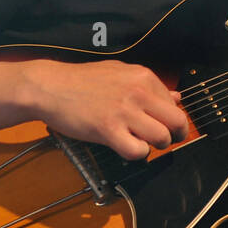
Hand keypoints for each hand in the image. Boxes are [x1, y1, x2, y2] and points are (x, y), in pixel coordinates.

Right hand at [29, 59, 189, 160]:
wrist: (50, 87)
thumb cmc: (82, 81)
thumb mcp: (120, 73)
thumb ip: (149, 86)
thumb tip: (175, 97)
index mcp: (143, 76)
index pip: (175, 104)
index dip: (171, 118)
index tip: (161, 124)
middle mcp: (138, 92)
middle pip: (177, 122)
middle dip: (176, 136)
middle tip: (164, 140)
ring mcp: (124, 111)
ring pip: (162, 138)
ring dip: (155, 146)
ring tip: (140, 142)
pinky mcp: (108, 130)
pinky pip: (138, 151)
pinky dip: (136, 154)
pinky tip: (125, 146)